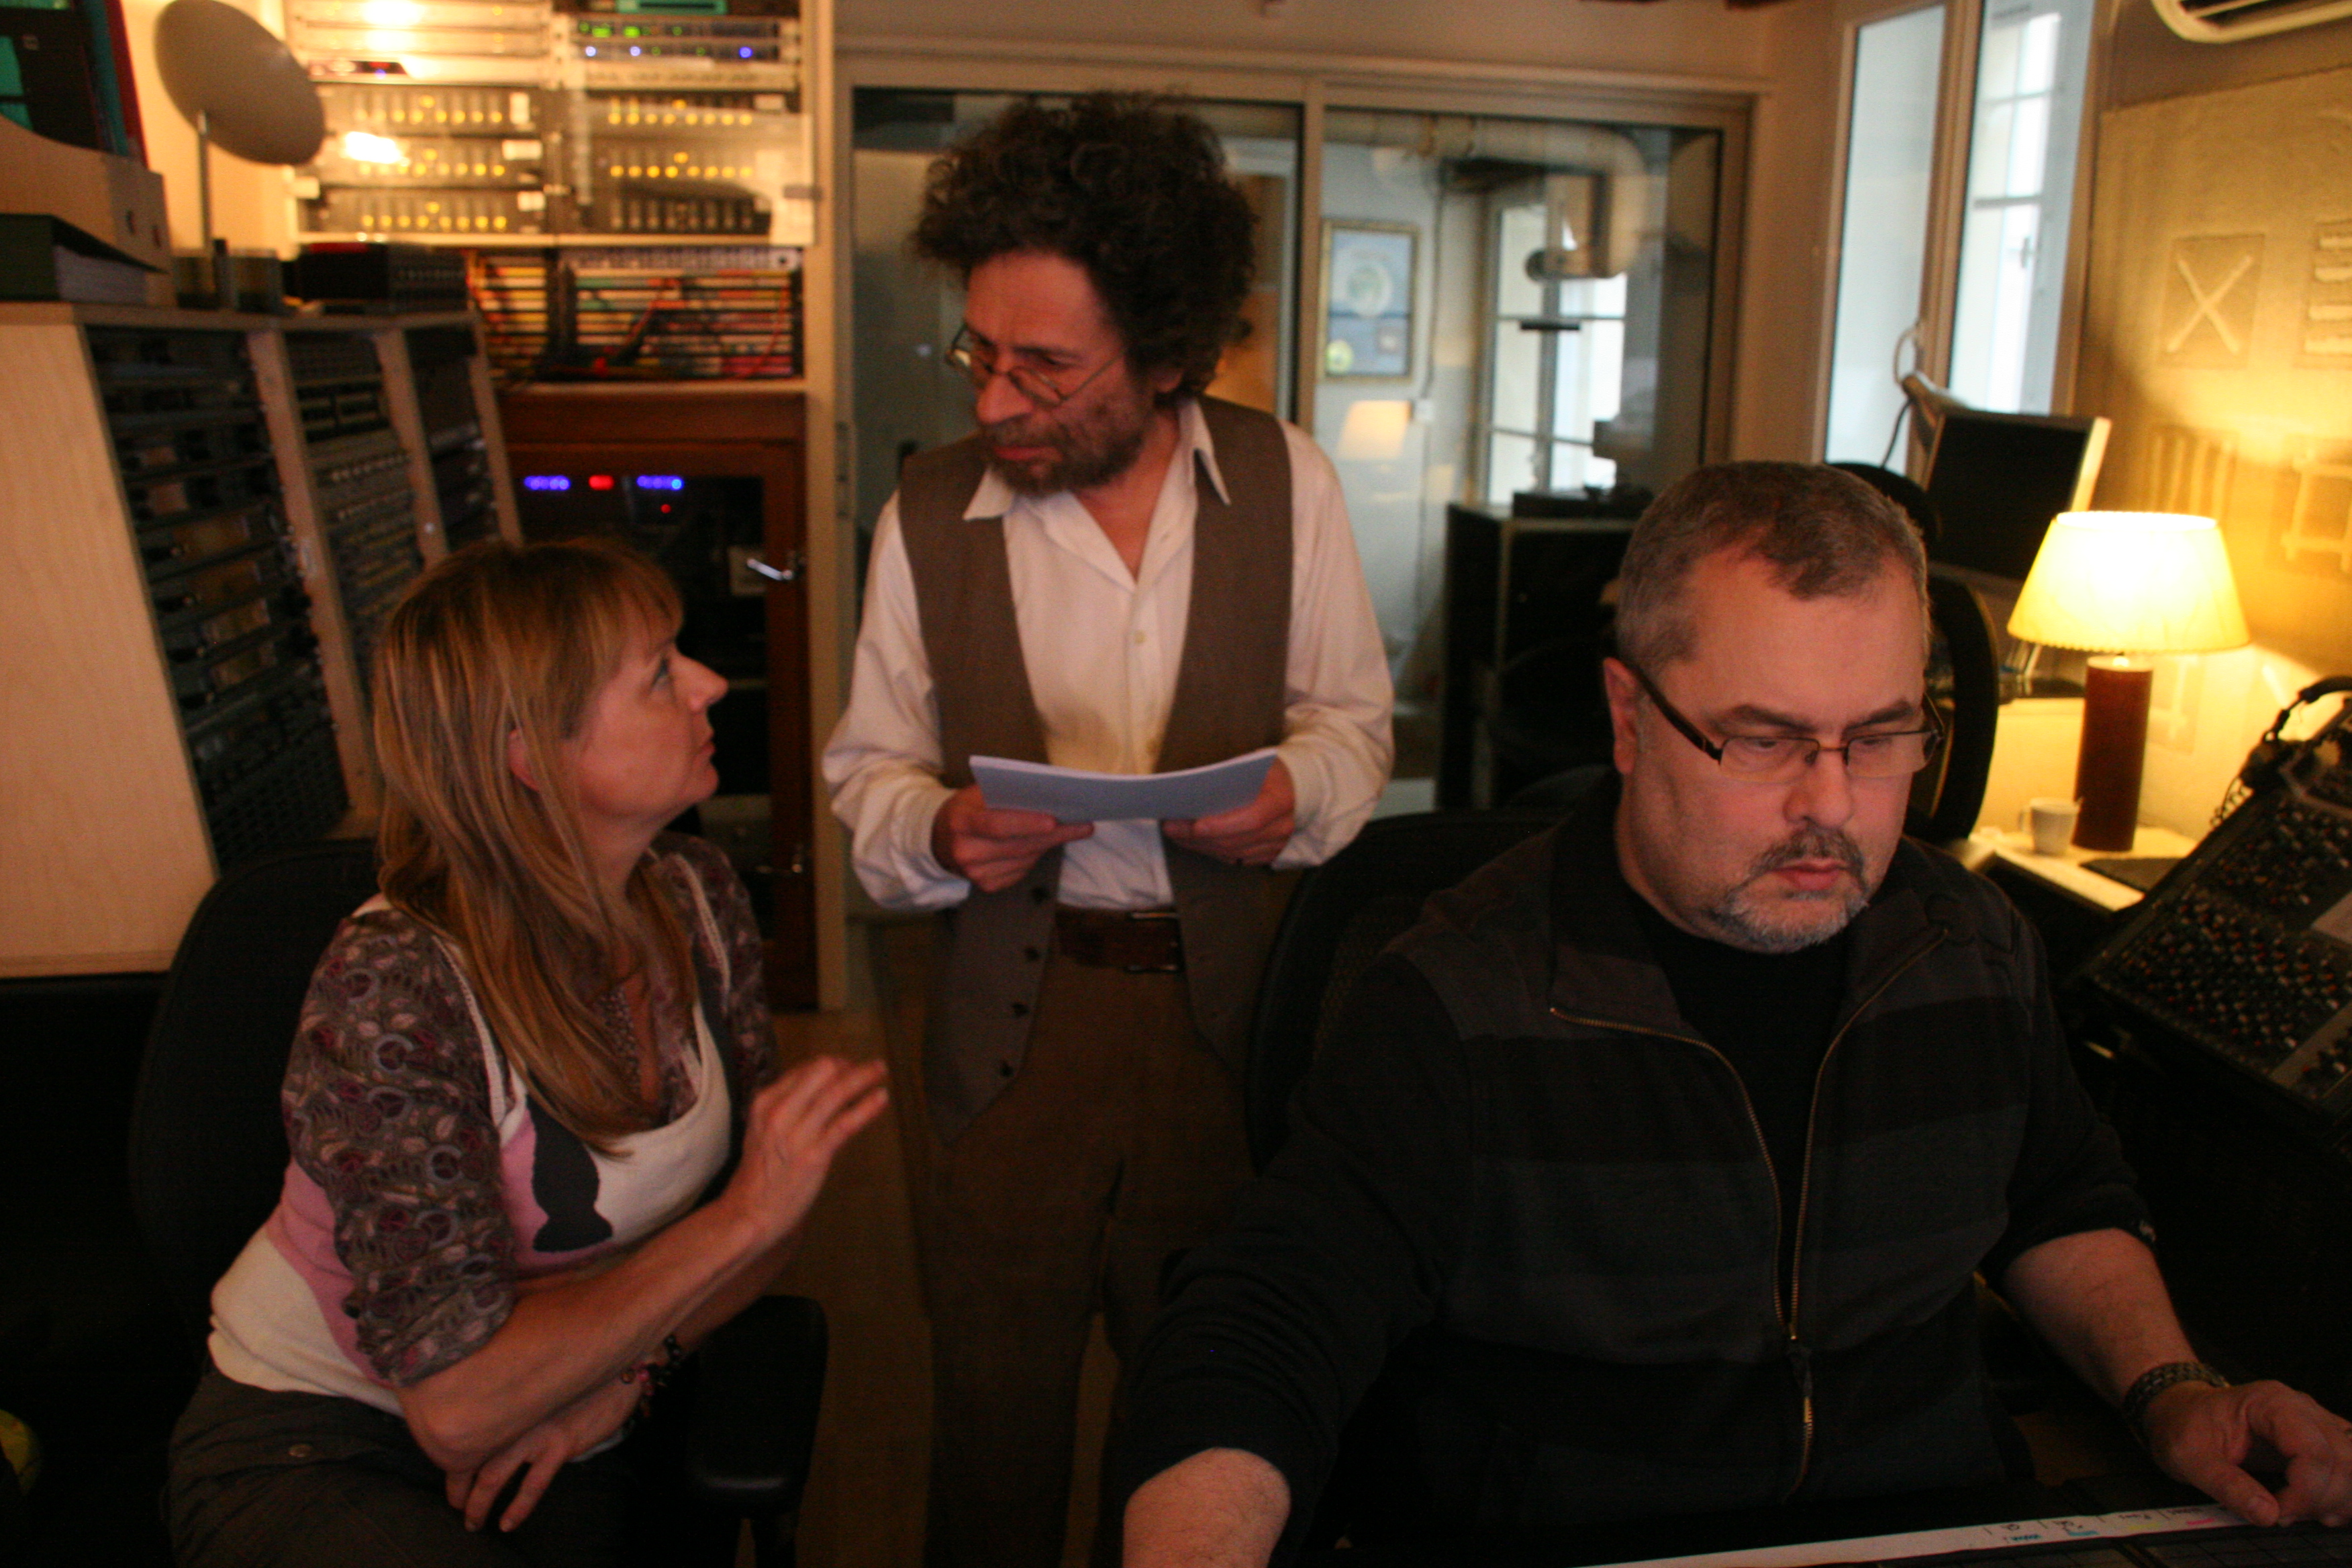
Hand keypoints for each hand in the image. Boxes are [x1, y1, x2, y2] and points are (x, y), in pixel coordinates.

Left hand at [443, 1374, 639, 1531]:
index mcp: (502, 1395)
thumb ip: (510, 1392)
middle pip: (469, 1457)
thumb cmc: (574, 1370)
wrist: (614, 1370)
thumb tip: (491, 1411)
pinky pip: (533, 1485)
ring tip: (473, 1521)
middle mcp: (511, 1414)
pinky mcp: (559, 1445)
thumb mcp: (534, 1376)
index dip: (450, 1457)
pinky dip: (517, 1507)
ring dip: (478, 1503)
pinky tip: (507, 1523)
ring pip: (493, 1476)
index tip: (448, 1471)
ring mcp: (534, 1431)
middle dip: (457, 1487)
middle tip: (455, 1504)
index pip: (464, 1429)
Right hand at [727, 1054, 888, 1241]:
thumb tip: (818, 1090)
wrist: (749, 1211)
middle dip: (849, 1066)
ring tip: (881, 1070)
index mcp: (764, 1102)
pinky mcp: (814, 1154)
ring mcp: (797, 1132)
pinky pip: (845, 1123)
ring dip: (863, 1077)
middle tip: (868, 1068)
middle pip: (822, 1071)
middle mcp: (779, 1111)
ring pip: (836, 1092)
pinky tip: (881, 1097)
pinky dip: (866, 1107)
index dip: (831, 1064)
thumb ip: (787, 1108)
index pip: (804, 1069)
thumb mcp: (763, 1130)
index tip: (847, 1066)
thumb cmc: (759, 1173)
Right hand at [932, 784, 1093, 891]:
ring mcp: (975, 874)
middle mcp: (965, 852)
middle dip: (1054, 834)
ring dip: (1050, 844)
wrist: (940, 840)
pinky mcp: (986, 886)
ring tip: (1074, 829)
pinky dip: (1036, 856)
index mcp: (961, 822)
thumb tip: (1047, 794)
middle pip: (1017, 845)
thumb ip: (1003, 794)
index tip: (1054, 820)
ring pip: (1024, 859)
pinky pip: (1021, 871)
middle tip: (1083, 824)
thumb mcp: (975, 794)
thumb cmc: (966, 809)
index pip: (997, 825)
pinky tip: (1044, 843)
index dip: (1026, 824)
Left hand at [1163, 760, 1294, 866]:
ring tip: (1176, 834)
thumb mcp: (1253, 764)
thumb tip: (1193, 791)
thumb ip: (1230, 777)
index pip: (1251, 819)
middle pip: (1236, 840)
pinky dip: (1213, 851)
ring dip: (1201, 846)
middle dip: (1199, 837)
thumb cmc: (1267, 771)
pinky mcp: (1269, 854)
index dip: (1222, 825)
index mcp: (1281, 799)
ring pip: (1233, 852)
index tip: (1194, 826)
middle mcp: (1282, 826)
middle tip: (1171, 828)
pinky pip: (1236, 859)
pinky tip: (1194, 842)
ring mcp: (1277, 844)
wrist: (1296, 786)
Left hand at [2142, 1378, 2351, 1525]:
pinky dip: (2340, 1492)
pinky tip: (2319, 1508)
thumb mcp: (2190, 1458)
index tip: (2280, 1514)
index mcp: (2270, 1404)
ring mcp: (2314, 1423)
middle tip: (2287, 1516)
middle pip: (2341, 1460)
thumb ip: (2228, 1486)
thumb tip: (2268, 1514)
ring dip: (2338, 1497)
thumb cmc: (2185, 1426)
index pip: (2314, 1452)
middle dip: (2323, 1498)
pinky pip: (2347, 1466)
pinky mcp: (2318, 1440)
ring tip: (2304, 1513)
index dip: (2305, 1492)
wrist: (2181, 1411)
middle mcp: (2301, 1408)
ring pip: (2351, 1464)